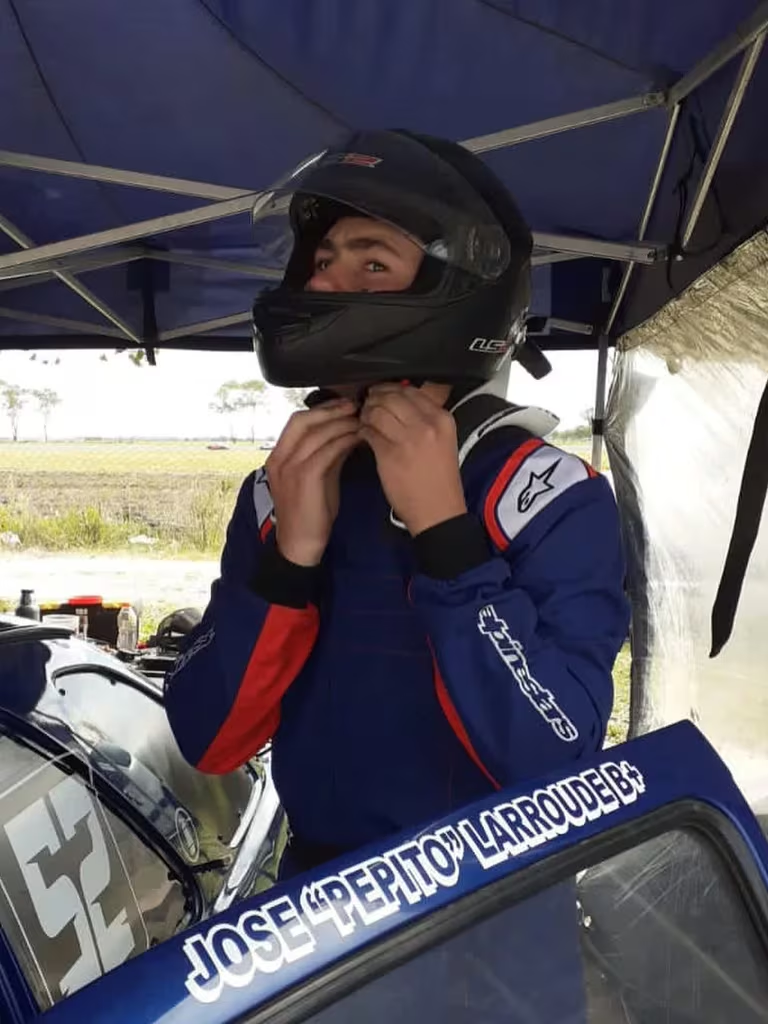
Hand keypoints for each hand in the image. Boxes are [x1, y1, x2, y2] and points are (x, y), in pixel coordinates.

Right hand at [265, 399, 359, 565]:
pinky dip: (343, 441)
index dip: (321, 409)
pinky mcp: (304, 478)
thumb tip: (347, 433)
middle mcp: (280, 459)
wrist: (300, 544)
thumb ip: (326, 455)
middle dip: (331, 410)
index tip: (343, 404)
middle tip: (355, 406)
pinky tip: (357, 439)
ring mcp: (289, 468)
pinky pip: (326, 451)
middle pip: (303, 421)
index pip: (297, 421)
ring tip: (360, 421)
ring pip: (316, 434)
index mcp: (278, 457)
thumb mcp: (316, 478)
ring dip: (341, 424)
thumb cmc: (310, 513)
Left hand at [359, 384, 466, 534]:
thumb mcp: (442, 441)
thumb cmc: (439, 480)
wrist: (438, 511)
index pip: (411, 390)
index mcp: (442, 419)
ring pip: (377, 411)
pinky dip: (362, 431)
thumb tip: (399, 400)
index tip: (383, 394)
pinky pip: (369, 431)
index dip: (391, 389)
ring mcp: (408, 439)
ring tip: (365, 421)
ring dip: (367, 414)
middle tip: (369, 404)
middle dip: (376, 398)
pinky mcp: (390, 454)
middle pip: (392, 396)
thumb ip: (424, 419)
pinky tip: (364, 436)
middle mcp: (427, 425)